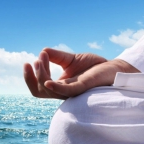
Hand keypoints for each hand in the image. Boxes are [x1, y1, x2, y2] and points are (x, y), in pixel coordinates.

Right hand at [23, 48, 139, 98]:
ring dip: (41, 75)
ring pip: (49, 91)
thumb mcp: (71, 59)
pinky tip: (47, 82)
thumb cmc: (93, 67)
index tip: (31, 61)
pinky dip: (55, 88)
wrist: (113, 68)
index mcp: (59, 87)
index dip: (30, 77)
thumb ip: (56, 56)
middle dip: (32, 77)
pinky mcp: (83, 87)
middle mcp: (64, 92)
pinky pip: (66, 92)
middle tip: (34, 61)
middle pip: (39, 91)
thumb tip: (42, 51)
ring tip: (41, 59)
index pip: (38, 87)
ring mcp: (73, 91)